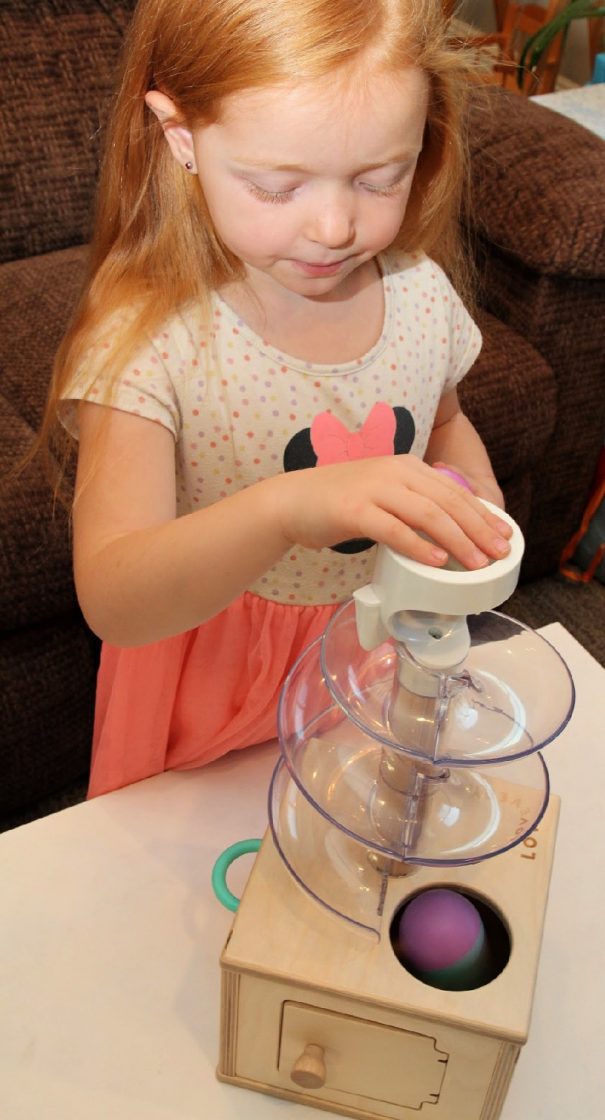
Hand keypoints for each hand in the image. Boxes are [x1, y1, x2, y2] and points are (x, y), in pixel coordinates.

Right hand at [272, 455, 511, 569]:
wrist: (292, 500)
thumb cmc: (339, 503)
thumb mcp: (384, 494)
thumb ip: (413, 505)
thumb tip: (449, 533)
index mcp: (407, 467)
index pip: (455, 491)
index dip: (483, 514)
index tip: (504, 536)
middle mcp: (395, 472)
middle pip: (448, 502)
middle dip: (478, 529)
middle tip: (499, 553)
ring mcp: (375, 488)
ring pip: (427, 514)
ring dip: (457, 540)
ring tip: (476, 562)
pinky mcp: (354, 509)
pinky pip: (394, 528)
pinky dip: (418, 545)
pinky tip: (436, 560)